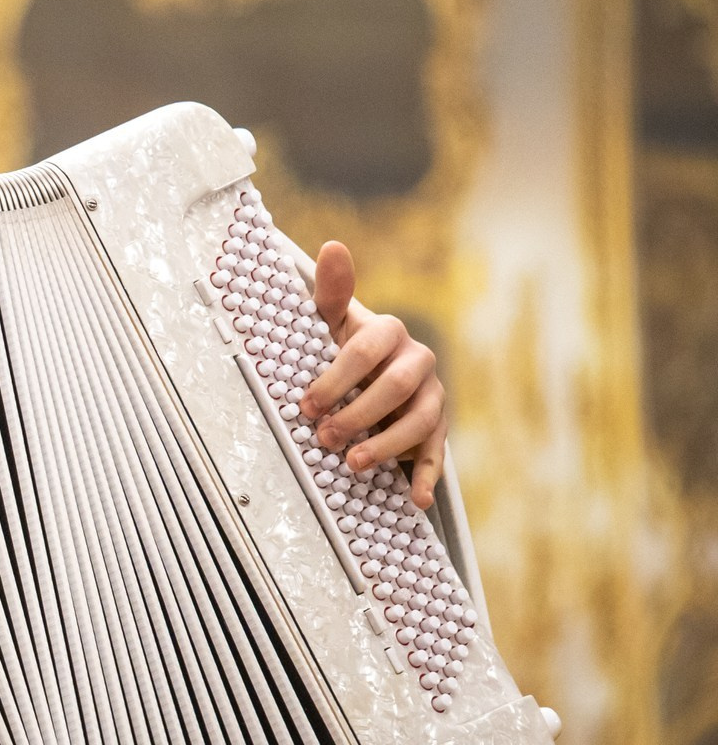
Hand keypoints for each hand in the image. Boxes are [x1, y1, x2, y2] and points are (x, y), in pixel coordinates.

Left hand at [301, 240, 448, 508]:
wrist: (372, 375)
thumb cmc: (342, 349)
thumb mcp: (331, 323)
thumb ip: (331, 293)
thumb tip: (333, 245)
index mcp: (387, 333)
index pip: (367, 349)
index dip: (336, 377)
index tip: (304, 404)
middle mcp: (416, 361)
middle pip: (397, 386)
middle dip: (360, 412)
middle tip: (323, 437)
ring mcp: (431, 395)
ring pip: (420, 420)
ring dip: (388, 445)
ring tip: (353, 464)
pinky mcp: (437, 429)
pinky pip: (440, 454)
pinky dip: (428, 478)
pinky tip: (416, 499)